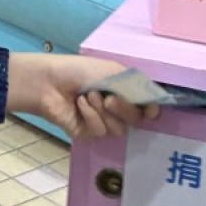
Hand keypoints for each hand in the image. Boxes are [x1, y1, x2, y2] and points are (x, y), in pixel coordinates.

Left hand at [7, 52, 157, 139]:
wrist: (49, 82)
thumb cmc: (80, 71)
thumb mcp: (112, 73)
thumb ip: (136, 88)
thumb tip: (156, 105)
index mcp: (124, 91)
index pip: (147, 107)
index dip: (151, 110)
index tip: (149, 110)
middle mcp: (116, 108)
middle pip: (136, 120)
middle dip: (124, 108)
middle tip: (110, 98)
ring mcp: (103, 122)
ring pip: (118, 128)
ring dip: (102, 111)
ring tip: (87, 97)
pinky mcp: (88, 133)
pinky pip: (100, 131)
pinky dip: (90, 116)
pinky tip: (79, 105)